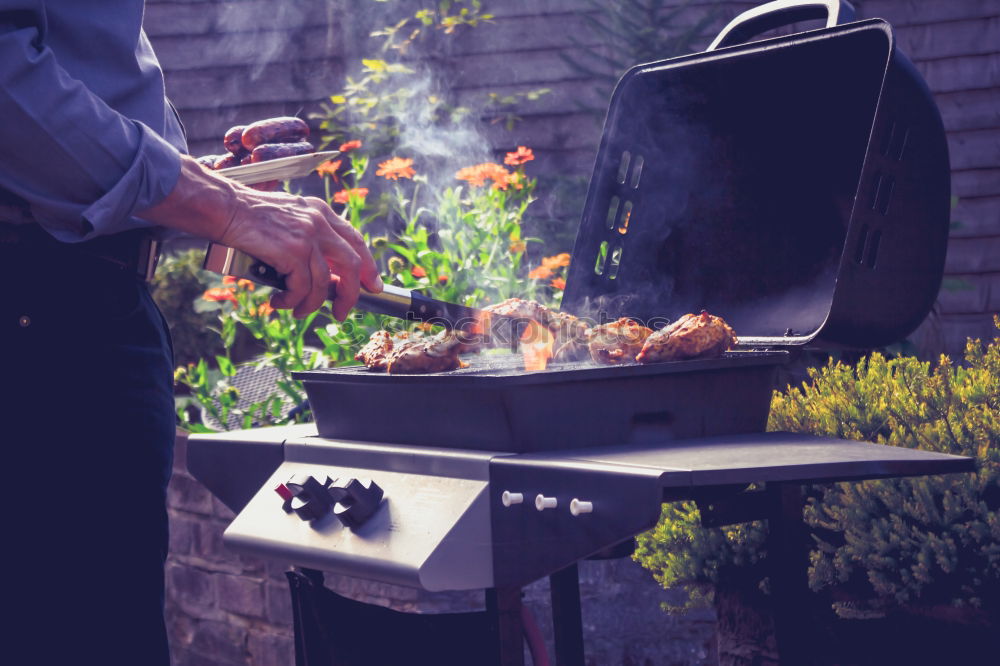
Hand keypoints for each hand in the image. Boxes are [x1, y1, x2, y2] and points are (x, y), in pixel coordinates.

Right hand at [218, 187, 380, 318]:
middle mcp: (319, 222)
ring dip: (312, 304)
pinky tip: (280, 303)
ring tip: (298, 311)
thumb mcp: (289, 217)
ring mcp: (307, 237)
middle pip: (351, 264)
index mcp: (321, 212)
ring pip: (324, 283)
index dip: (367, 267)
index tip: (372, 285)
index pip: (355, 241)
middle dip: (350, 293)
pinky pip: (302, 288)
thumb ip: (309, 236)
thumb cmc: (249, 216)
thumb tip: (323, 273)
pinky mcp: (292, 252)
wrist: (224, 208)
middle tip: (342, 311)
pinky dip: (293, 301)